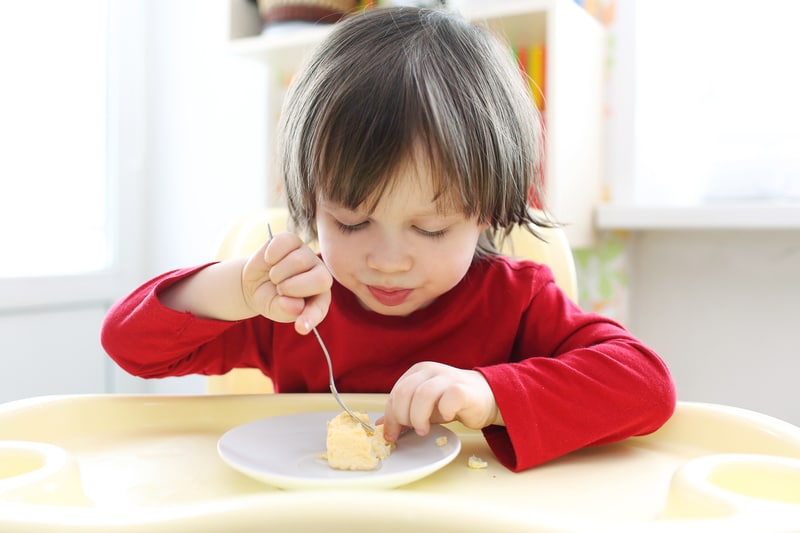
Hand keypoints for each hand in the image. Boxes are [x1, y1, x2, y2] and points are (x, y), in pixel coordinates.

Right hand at [241, 231, 331, 333]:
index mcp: (320, 297)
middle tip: (280, 290)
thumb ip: (285, 310)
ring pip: (299, 261)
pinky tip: (269, 260)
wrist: (255, 283)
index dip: (310, 317)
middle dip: (293, 288)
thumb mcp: (276, 311)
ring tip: (274, 277)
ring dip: (278, 273)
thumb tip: (295, 305)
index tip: (299, 328)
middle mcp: (319, 273)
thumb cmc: (272, 299)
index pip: (321, 306)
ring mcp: (306, 255)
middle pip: (321, 278)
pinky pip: (285, 242)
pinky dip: (271, 254)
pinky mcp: (292, 240)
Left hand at [381, 361, 501, 441]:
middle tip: (411, 430)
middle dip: (402, 417)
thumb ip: (403, 412)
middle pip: (404, 393)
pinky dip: (443, 413)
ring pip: (423, 395)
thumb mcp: (422, 406)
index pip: (395, 393)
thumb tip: (379, 427)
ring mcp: (447, 377)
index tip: (392, 435)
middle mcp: (431, 371)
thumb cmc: (451, 402)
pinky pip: (448, 400)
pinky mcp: (463, 389)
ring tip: (424, 428)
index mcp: (417, 372)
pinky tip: (446, 417)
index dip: (390, 417)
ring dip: (419, 417)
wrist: (485, 397)